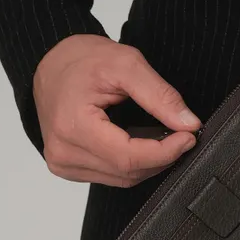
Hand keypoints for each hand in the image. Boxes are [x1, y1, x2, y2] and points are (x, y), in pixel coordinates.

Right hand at [33, 34, 201, 186]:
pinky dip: (133, 163)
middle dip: (162, 156)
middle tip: (182, 133)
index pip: (128, 158)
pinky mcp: (67, 166)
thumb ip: (160, 95)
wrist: (50, 62)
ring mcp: (63, 163)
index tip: (188, 136)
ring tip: (164, 136)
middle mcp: (63, 152)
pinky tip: (142, 143)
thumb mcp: (127, 64)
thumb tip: (188, 123)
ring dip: (149, 162)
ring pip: (122, 179)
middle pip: (127, 173)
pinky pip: (110, 175)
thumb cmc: (81, 60)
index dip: (166, 152)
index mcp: (73, 126)